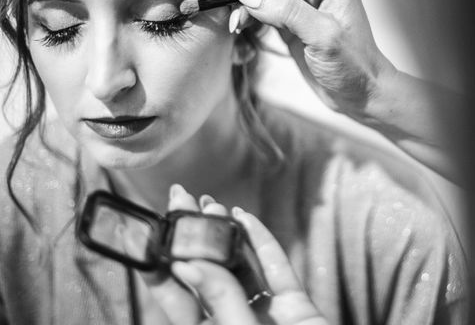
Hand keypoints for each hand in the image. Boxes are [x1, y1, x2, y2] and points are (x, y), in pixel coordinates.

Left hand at [141, 184, 327, 324]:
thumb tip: (189, 264)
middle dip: (193, 237)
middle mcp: (234, 324)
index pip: (175, 297)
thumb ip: (220, 302)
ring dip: (226, 234)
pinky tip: (245, 218)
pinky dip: (262, 242)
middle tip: (179, 200)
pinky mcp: (295, 306)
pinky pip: (276, 268)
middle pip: (208, 274)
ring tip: (209, 204)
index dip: (158, 263)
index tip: (142, 231)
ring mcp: (266, 314)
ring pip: (242, 266)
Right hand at [229, 0, 395, 119]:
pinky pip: (263, 10)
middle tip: (231, 6)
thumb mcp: (324, 38)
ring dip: (245, 4)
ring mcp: (301, 4)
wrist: (361, 95)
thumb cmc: (355, 66)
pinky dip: (249, 17)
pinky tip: (240, 29)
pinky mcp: (290, 23)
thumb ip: (289, 13)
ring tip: (235, 25)